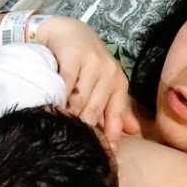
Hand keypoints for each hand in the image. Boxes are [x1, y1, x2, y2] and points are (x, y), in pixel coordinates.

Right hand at [37, 17, 139, 149]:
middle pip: (95, 110)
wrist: (68, 32)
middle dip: (83, 129)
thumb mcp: (104, 84)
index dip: (109, 135)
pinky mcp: (74, 57)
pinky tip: (53, 109)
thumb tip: (132, 133)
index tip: (104, 153)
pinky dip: (60, 99)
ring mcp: (92, 64)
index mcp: (118, 83)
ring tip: (60, 129)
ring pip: (81, 101)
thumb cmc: (86, 63)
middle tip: (73, 145)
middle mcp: (109, 73)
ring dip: (69, 116)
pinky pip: (67, 86)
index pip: (116, 114)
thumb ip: (116, 109)